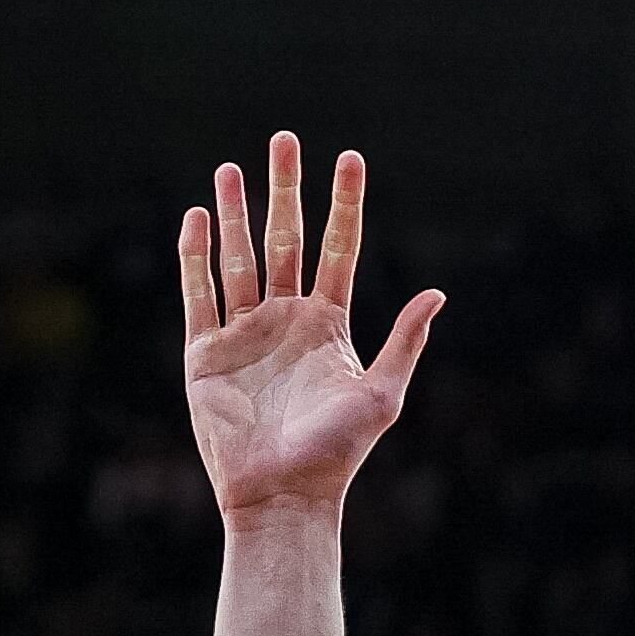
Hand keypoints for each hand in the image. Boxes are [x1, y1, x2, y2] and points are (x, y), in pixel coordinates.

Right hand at [179, 133, 441, 519]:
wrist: (283, 496)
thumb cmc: (336, 455)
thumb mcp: (380, 395)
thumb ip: (404, 342)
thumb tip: (438, 294)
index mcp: (328, 325)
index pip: (338, 250)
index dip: (344, 204)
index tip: (349, 157)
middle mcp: (285, 321)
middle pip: (285, 240)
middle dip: (283, 190)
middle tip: (283, 139)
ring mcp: (244, 334)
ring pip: (239, 258)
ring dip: (234, 213)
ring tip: (230, 167)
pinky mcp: (206, 354)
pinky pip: (200, 295)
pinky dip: (196, 257)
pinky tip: (198, 218)